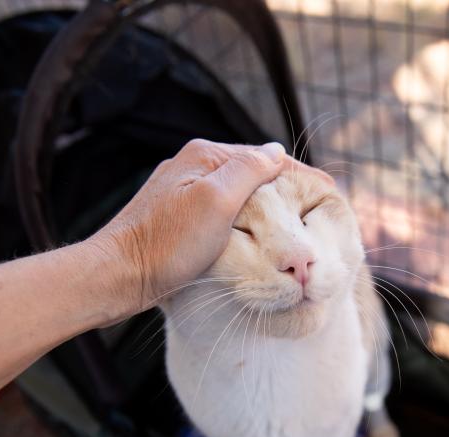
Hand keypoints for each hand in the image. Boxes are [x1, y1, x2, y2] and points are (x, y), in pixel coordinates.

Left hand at [88, 139, 332, 320]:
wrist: (120, 274)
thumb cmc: (168, 242)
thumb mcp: (216, 201)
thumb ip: (249, 171)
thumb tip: (276, 150)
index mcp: (205, 156)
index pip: (264, 157)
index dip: (298, 173)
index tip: (328, 192)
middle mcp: (193, 167)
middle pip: (251, 174)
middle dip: (283, 189)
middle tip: (315, 210)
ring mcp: (183, 193)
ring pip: (237, 194)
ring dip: (264, 206)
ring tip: (292, 224)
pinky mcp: (177, 219)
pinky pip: (221, 212)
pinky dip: (244, 220)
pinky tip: (254, 235)